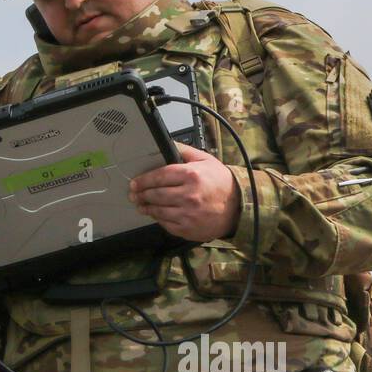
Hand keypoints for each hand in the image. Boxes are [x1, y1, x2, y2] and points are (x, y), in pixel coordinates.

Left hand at [127, 144, 241, 241]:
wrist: (238, 206)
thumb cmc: (220, 182)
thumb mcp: (205, 160)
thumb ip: (184, 151)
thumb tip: (165, 143)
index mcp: (191, 176)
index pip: (159, 176)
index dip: (143, 180)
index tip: (134, 182)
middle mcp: (189, 195)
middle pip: (155, 194)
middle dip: (141, 194)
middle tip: (133, 194)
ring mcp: (188, 214)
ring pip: (158, 210)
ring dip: (146, 207)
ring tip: (140, 204)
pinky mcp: (188, 228)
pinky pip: (166, 224)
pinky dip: (158, 219)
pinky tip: (155, 214)